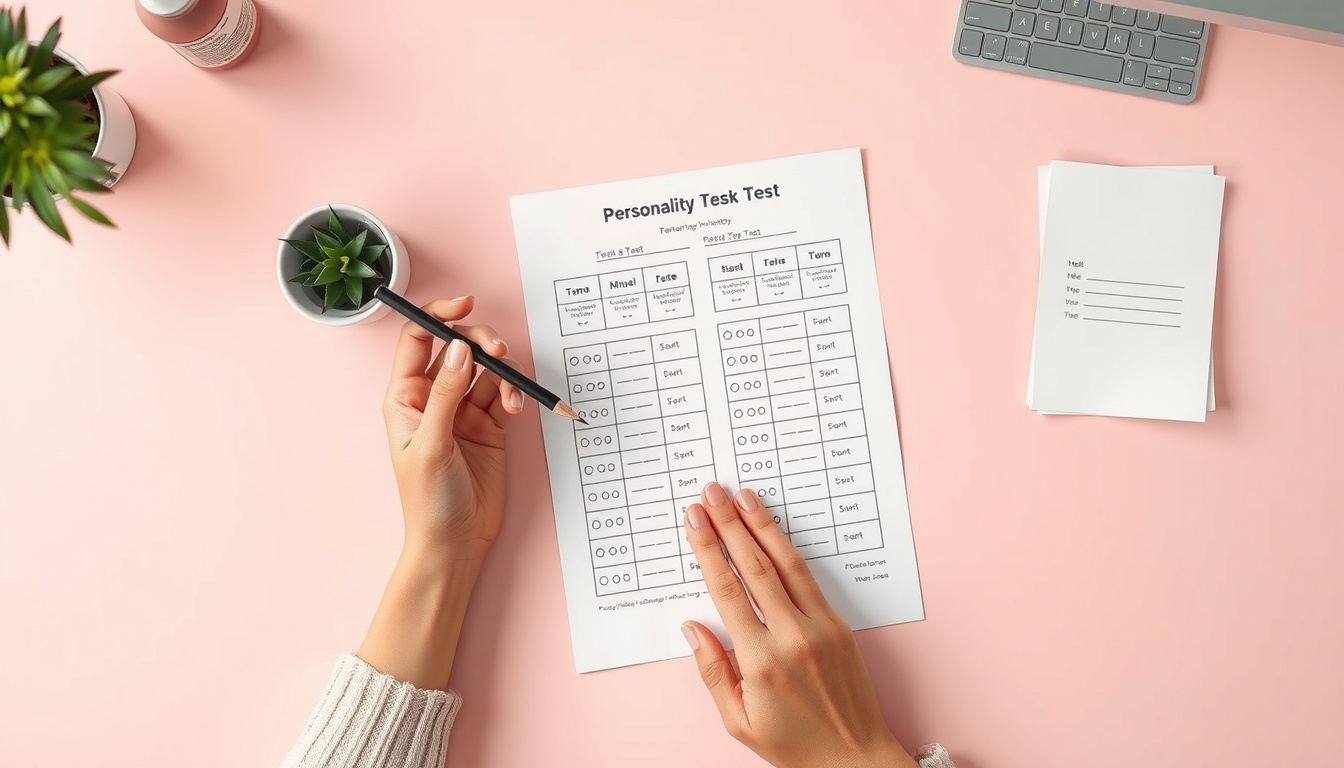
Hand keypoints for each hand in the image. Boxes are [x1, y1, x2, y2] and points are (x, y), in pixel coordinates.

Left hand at [358, 296, 525, 689]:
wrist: (456, 542)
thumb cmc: (428, 501)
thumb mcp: (431, 445)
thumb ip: (446, 394)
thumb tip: (458, 348)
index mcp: (405, 397)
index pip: (418, 339)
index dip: (438, 316)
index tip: (464, 306)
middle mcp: (433, 397)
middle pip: (457, 346)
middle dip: (480, 342)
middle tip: (499, 351)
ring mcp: (463, 410)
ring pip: (485, 369)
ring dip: (502, 372)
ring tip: (511, 393)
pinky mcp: (490, 425)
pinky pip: (504, 394)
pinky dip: (514, 394)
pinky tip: (517, 408)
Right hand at [681, 482, 917, 767]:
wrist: (855, 759)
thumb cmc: (794, 746)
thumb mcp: (739, 721)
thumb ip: (713, 671)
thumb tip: (692, 627)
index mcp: (761, 662)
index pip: (727, 590)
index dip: (708, 549)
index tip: (694, 520)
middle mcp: (792, 637)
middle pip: (754, 566)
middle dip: (729, 523)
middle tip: (711, 491)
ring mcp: (820, 627)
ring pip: (786, 563)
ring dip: (761, 525)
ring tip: (742, 496)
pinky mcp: (839, 626)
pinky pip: (809, 579)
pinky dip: (788, 549)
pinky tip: (773, 530)